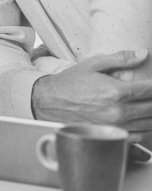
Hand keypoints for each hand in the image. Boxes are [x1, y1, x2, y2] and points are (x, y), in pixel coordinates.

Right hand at [31, 50, 151, 130]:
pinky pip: (138, 137)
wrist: (49, 101)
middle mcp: (118, 112)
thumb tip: (143, 53)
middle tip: (150, 93)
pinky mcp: (109, 135)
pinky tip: (143, 120)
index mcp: (116, 92)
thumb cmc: (70, 83)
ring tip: (148, 104)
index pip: (151, 90)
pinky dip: (145, 129)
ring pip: (148, 123)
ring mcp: (114, 126)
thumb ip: (120, 59)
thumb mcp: (93, 64)